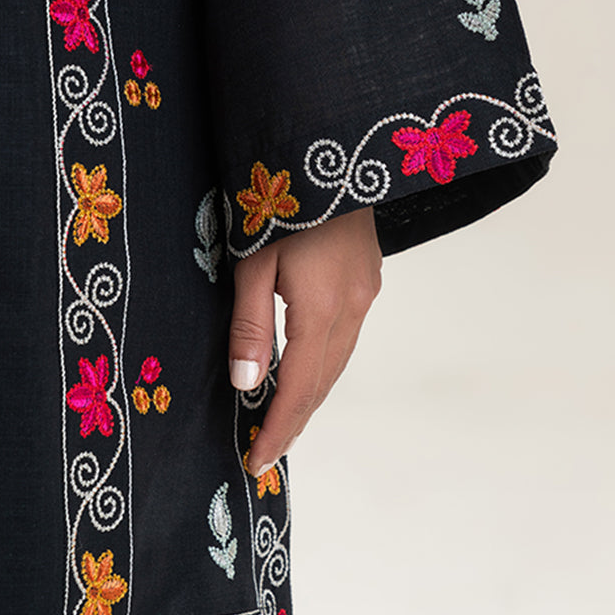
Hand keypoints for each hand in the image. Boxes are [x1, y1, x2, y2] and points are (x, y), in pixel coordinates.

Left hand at [228, 206, 381, 477]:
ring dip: (311, 397)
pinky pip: (346, 339)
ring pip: (338, 363)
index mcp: (321, 307)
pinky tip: (306, 373)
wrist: (332, 152)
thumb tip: (246, 385)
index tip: (256, 461)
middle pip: (323, 382)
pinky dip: (324, 367)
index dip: (277, 428)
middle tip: (265, 454)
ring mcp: (365, 293)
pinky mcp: (368, 280)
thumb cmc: (282, 198)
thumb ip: (250, 324)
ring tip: (282, 424)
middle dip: (294, 422)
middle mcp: (352, 307)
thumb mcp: (253, 259)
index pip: (298, 387)